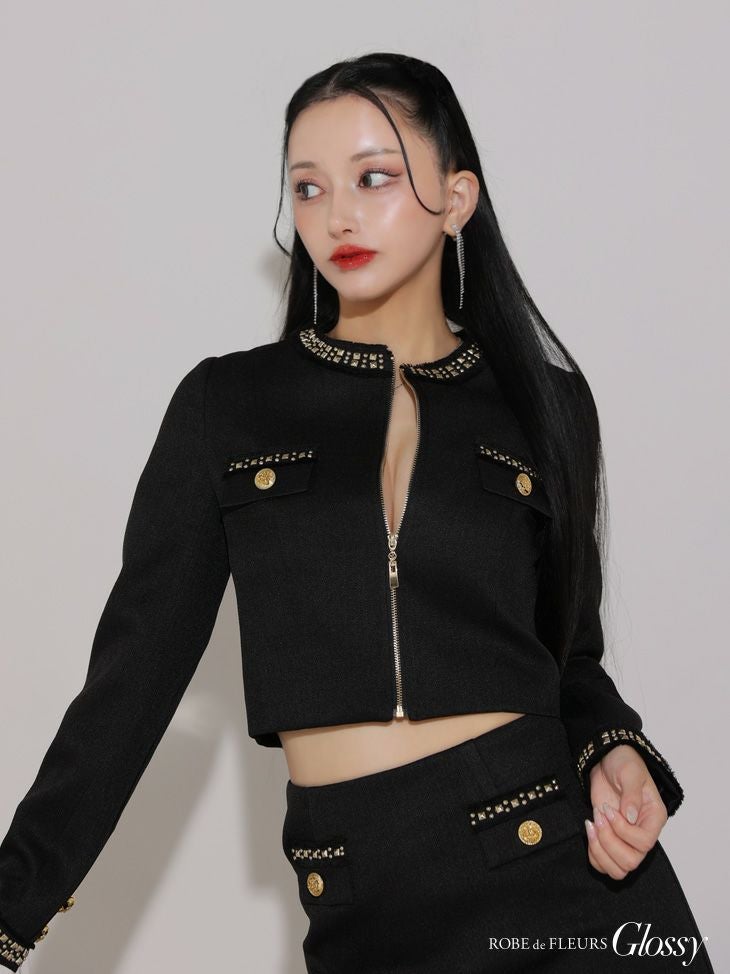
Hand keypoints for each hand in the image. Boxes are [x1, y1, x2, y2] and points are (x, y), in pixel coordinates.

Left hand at [584, 744, 667, 879]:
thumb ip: (632, 794)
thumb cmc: (623, 763)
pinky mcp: (610, 840)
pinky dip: (593, 853)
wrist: (607, 759)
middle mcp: (643, 833)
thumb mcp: (629, 772)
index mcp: (654, 818)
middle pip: (630, 862)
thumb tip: (631, 817)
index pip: (644, 842)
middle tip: (599, 816)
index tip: (608, 809)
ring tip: (592, 824)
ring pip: (618, 869)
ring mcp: (626, 840)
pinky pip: (603, 864)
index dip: (622, 831)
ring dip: (599, 849)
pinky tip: (589, 830)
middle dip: (608, 841)